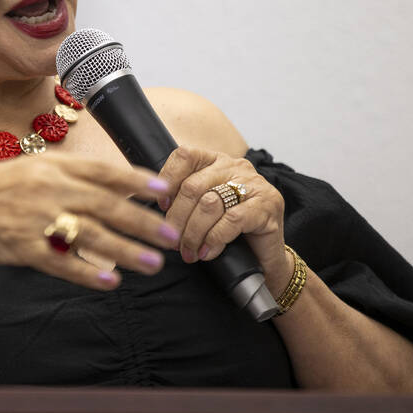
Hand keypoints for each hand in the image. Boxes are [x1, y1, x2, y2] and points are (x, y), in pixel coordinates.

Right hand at [0, 153, 180, 290]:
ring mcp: (35, 218)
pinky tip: (110, 283)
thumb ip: (64, 176)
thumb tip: (109, 184)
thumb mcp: (27, 170)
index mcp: (50, 166)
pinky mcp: (22, 248)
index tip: (165, 190)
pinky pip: (62, 264)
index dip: (137, 180)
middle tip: (171, 234)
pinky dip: (87, 274)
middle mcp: (46, 188)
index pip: (102, 171)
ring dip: (127, 251)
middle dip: (143, 221)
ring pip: (92, 236)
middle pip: (106, 205)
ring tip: (153, 263)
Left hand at [158, 147, 292, 288]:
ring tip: (188, 251)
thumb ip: (182, 198)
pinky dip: (214, 239)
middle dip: (177, 218)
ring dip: (193, 232)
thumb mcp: (201, 208)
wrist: (265, 257)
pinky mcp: (268, 205)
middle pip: (193, 186)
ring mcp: (254, 184)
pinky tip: (207, 252)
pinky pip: (231, 220)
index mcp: (215, 160)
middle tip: (172, 241)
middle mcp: (235, 167)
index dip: (167, 180)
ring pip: (210, 203)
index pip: (184, 156)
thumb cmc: (229, 232)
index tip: (161, 206)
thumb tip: (144, 202)